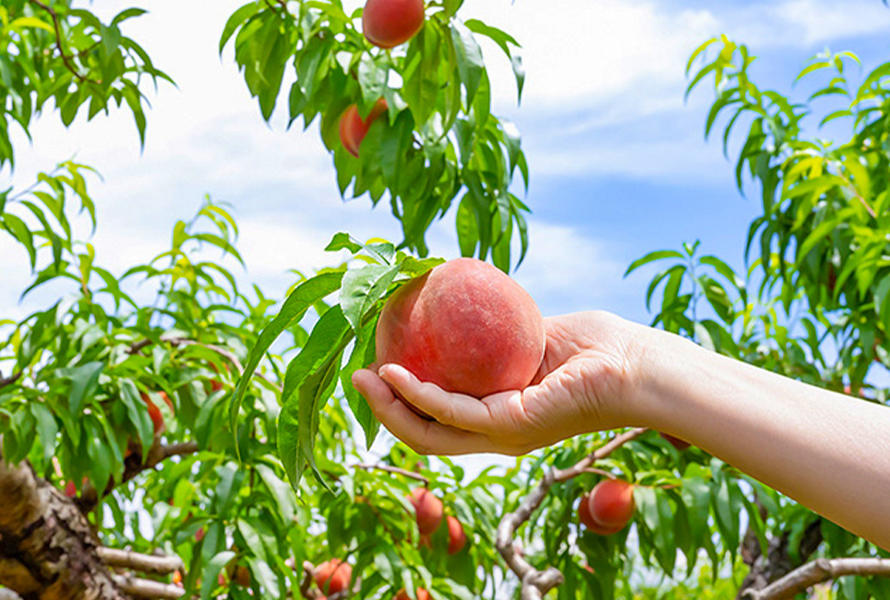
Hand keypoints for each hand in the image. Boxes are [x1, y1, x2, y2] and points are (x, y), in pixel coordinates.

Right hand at [351, 311, 650, 455]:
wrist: (634, 363)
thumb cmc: (596, 348)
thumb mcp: (533, 336)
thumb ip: (499, 332)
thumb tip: (466, 302)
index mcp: (501, 417)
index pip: (441, 419)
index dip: (405, 401)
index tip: (380, 368)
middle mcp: (497, 433)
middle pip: (426, 433)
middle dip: (386, 411)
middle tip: (358, 377)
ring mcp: (502, 435)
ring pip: (428, 433)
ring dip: (389, 409)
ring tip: (363, 378)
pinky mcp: (510, 426)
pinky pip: (450, 412)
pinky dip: (417, 395)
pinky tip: (394, 374)